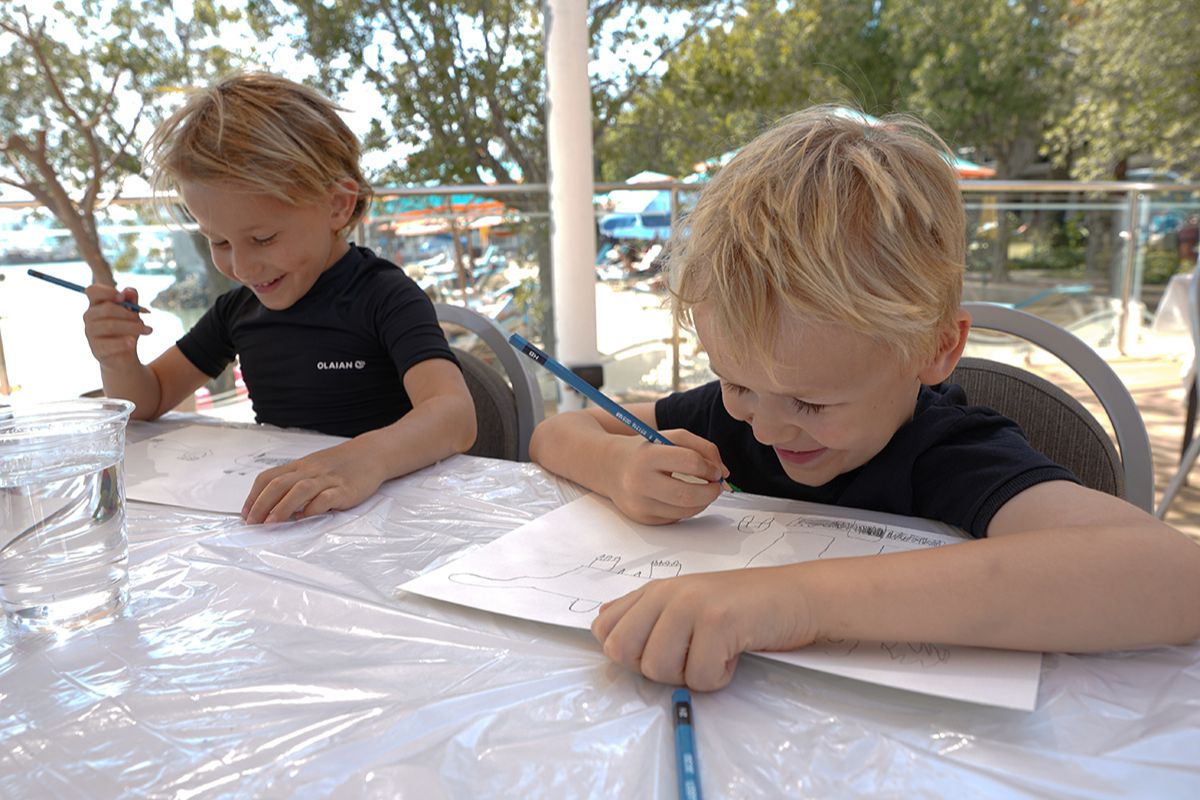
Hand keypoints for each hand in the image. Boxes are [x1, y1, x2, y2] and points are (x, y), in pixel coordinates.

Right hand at [83, 285, 150, 364]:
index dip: (106, 291)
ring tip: (147, 330)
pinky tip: (132, 343)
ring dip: (132, 327)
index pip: (92, 291)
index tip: (122, 297)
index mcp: (96, 304)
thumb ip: (132, 301)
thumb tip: (129, 291)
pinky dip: (122, 343)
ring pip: (110, 326)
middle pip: (107, 309)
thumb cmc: (127, 330)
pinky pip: (109, 344)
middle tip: (143, 320)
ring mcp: (90, 333)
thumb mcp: (133, 313)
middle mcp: (89, 317)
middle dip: (128, 313)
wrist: (125, 357)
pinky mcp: (95, 349)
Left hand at [241, 439, 385, 523]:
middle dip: (261, 505)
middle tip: (253, 524)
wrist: (372, 453)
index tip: (246, 514)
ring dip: (282, 508)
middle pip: (279, 484)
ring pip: (299, 490)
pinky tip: (306, 517)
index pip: (268, 478)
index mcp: (300, 466)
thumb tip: (274, 506)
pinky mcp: (345, 489)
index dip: (254, 496)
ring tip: (271, 524)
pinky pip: (326, 497)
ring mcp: (328, 479)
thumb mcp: (314, 467)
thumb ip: (296, 483)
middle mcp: (310, 471)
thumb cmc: (341, 464)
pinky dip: (314, 508)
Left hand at [591, 566, 815, 690]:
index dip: (630, 654)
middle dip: (656, 669)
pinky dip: (721, 677)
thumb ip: (645, 612)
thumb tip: (601, 626)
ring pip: (659, 669)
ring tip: (716, 651)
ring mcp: (692, 605)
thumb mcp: (686, 602)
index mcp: (655, 590)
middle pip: (624, 653)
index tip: (666, 649)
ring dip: (692, 674)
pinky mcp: (718, 622)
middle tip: (690, 656)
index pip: (605, 630)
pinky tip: (735, 653)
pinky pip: (700, 678)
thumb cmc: (743, 607)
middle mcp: (667, 593)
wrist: (797, 596)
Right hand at [607, 429, 727, 524]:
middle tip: (717, 486)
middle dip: (711, 492)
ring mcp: (639, 504)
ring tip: (701, 490)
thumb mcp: (671, 437)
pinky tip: (680, 497)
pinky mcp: (643, 518)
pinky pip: (676, 518)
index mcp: (647, 456)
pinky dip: (686, 508)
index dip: (710, 467)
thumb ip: (703, 448)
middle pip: (688, 495)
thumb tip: (724, 474)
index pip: (690, 462)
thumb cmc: (645, 450)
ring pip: (685, 511)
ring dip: (702, 502)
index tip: (715, 470)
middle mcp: (640, 482)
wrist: (609, 466)